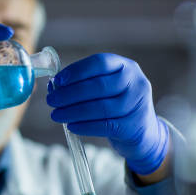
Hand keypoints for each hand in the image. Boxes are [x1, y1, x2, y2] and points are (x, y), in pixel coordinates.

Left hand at [46, 53, 168, 174]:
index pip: (100, 62)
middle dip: (70, 94)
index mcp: (126, 67)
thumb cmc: (116, 105)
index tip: (58, 80)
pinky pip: (105, 125)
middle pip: (98, 86)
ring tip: (56, 115)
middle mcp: (136, 82)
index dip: (77, 71)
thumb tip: (54, 86)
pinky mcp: (133, 126)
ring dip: (73, 111)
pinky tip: (71, 126)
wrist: (143, 132)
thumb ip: (84, 83)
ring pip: (100, 107)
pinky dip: (84, 126)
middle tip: (51, 100)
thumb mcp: (107, 88)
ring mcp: (137, 104)